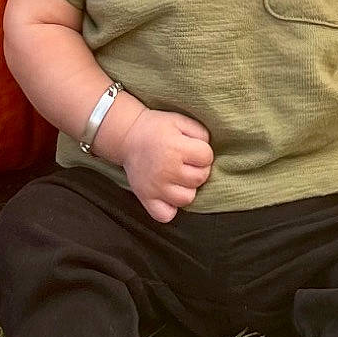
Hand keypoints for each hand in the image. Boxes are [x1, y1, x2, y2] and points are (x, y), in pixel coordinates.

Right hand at [116, 108, 213, 222]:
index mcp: (175, 148)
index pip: (206, 157)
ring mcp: (156, 187)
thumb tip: (209, 149)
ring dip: (187, 189)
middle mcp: (166, 170)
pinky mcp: (146, 198)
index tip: (194, 150)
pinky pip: (165, 215)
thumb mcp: (179, 120)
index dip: (204, 153)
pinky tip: (169, 195)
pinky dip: (170, 209)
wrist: (128, 137)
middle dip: (198, 170)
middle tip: (187, 163)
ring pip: (187, 199)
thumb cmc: (156, 129)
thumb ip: (200, 132)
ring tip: (179, 178)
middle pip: (200, 178)